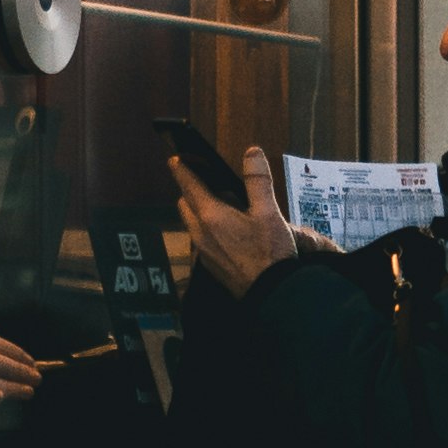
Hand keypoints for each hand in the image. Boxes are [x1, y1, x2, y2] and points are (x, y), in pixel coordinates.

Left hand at [172, 143, 296, 294]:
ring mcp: (203, 252)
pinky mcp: (210, 265)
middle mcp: (201, 234)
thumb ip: (257, 180)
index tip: (175, 159)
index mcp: (212, 216)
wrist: (271, 294)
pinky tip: (230, 231)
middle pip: (185, 204)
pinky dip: (208, 229)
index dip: (182, 169)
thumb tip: (251, 153)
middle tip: (209, 183)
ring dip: (200, 211)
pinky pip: (201, 240)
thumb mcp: (269, 212)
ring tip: (226, 207)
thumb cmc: (270, 254)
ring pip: (192, 224)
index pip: (189, 185)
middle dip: (191, 191)